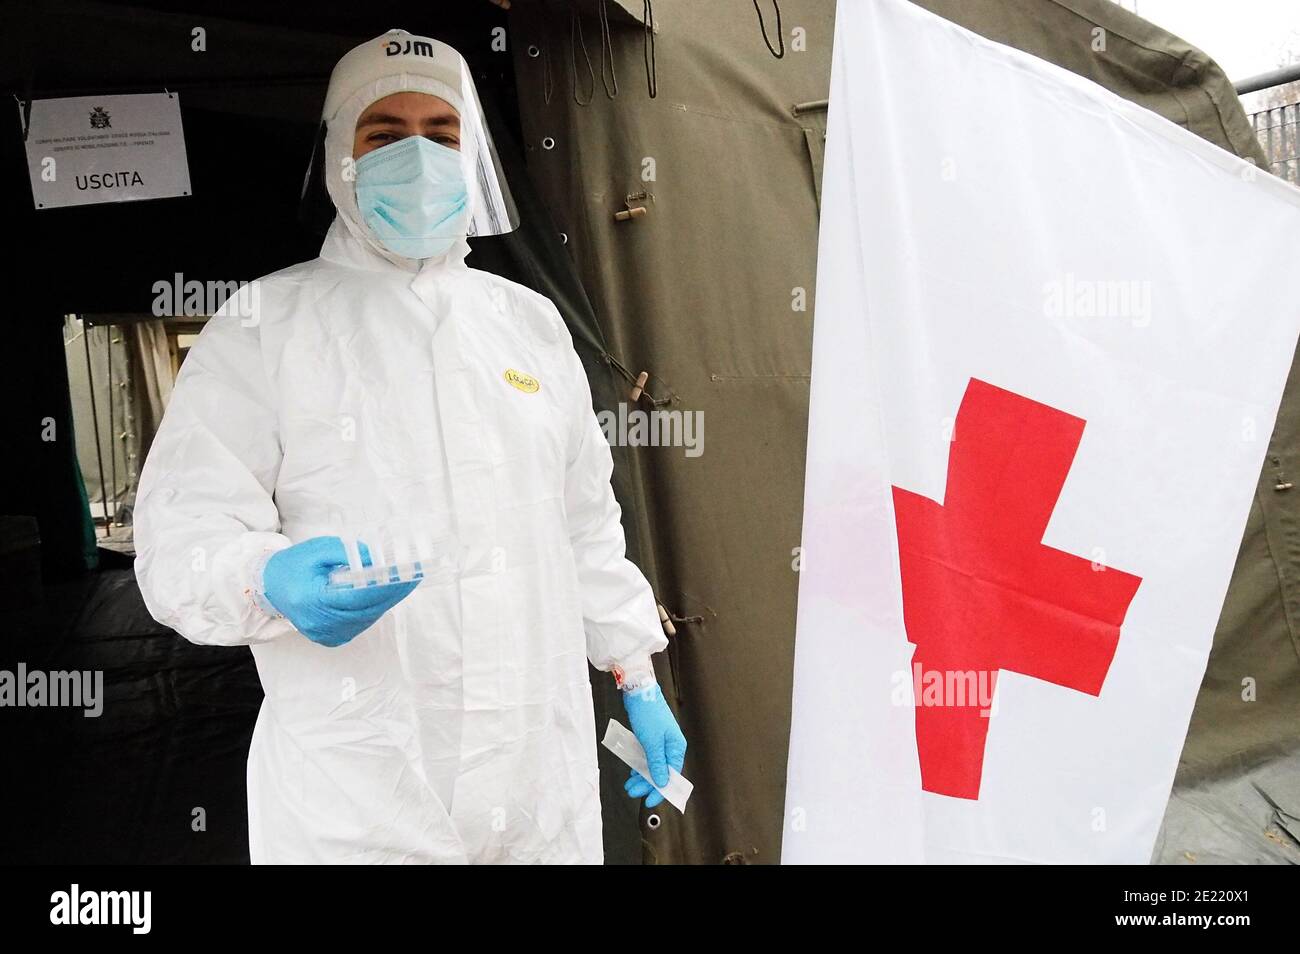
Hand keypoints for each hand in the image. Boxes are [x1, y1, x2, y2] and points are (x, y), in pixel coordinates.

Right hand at [261, 536, 417, 647]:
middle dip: (394, 591)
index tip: (409, 572)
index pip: (360, 594)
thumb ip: (347, 553)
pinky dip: (374, 608)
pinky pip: (360, 622)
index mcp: (314, 600)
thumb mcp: (318, 550)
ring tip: (404, 582)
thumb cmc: (293, 565)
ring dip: (387, 600)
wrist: (270, 587)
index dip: (387, 584)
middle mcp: (320, 623)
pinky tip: (385, 593)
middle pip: (368, 608)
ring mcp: (326, 634)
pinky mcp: (331, 638)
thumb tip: (377, 558)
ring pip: (367, 617)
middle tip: (415, 575)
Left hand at [621, 683, 686, 807]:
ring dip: (641, 776)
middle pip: (661, 772)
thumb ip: (657, 764)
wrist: (638, 692)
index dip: (661, 791)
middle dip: (647, 784)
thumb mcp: (652, 742)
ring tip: (629, 784)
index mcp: (676, 747)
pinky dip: (640, 765)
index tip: (650, 801)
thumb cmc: (648, 714)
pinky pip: (647, 757)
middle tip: (633, 792)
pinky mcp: (651, 738)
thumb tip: (662, 783)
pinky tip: (633, 772)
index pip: (671, 776)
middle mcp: (671, 746)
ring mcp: (661, 742)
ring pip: (653, 766)